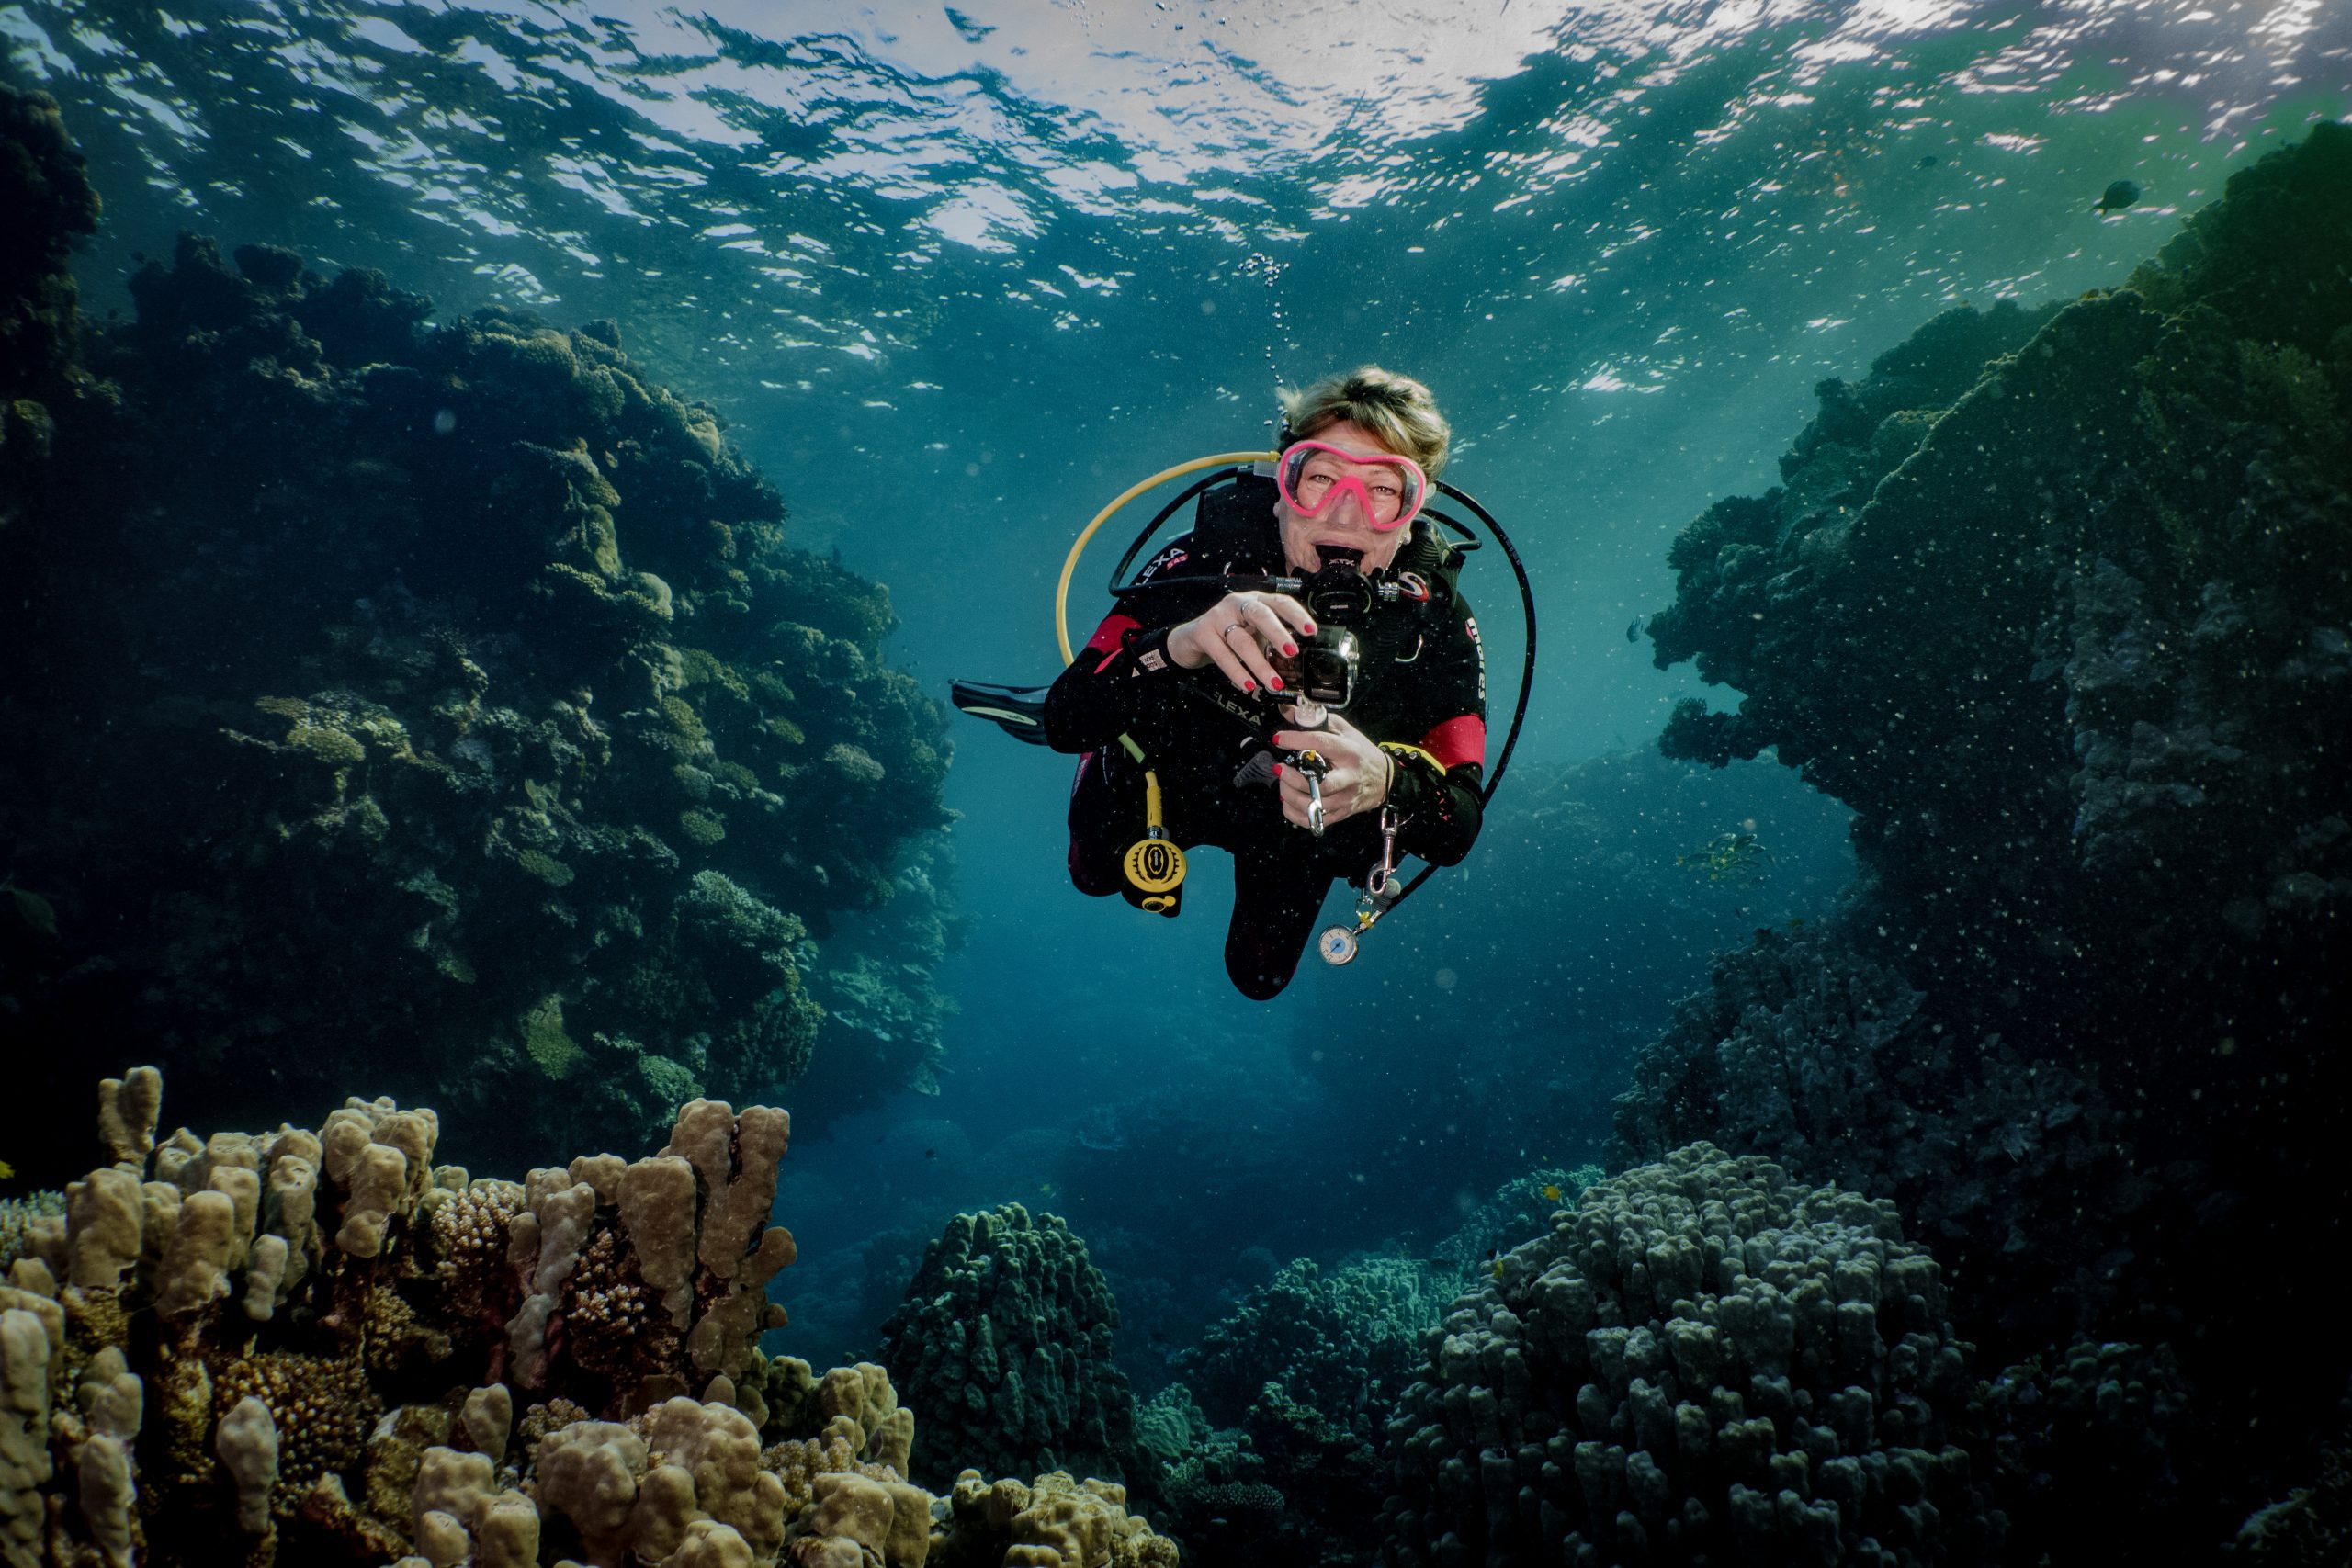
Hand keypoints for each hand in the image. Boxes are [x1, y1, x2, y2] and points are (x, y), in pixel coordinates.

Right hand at [1167, 590, 1318, 695]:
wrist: (1189, 639)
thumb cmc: (1227, 635)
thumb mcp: (1253, 631)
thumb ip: (1272, 639)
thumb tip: (1298, 660)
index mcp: (1255, 601)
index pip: (1279, 602)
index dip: (1297, 615)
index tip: (1312, 631)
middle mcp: (1237, 604)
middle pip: (1260, 614)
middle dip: (1278, 634)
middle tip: (1292, 652)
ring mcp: (1218, 617)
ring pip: (1242, 640)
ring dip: (1259, 664)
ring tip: (1274, 683)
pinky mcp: (1203, 633)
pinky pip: (1222, 655)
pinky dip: (1237, 672)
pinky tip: (1248, 684)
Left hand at [1272, 710, 1389, 830]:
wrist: (1384, 779)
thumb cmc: (1361, 752)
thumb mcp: (1344, 730)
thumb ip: (1317, 720)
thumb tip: (1288, 711)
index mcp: (1348, 752)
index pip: (1320, 743)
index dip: (1295, 740)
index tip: (1279, 739)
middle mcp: (1348, 777)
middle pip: (1319, 785)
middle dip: (1293, 779)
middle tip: (1280, 769)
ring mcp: (1345, 798)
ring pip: (1313, 805)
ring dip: (1290, 795)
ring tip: (1282, 783)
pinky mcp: (1341, 813)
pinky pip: (1313, 820)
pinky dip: (1295, 814)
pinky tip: (1289, 801)